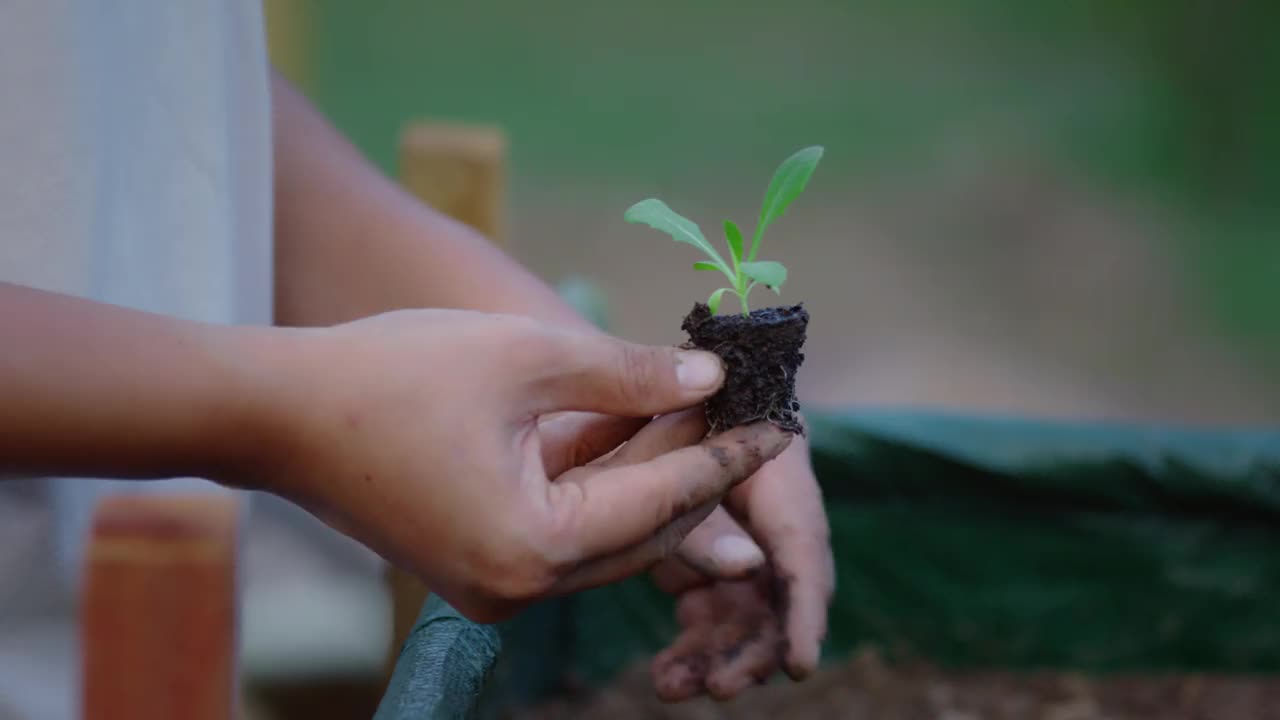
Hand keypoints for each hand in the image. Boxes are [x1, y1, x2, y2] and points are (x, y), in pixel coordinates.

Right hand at [249, 309, 793, 622]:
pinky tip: (628, 427)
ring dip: (647, 471)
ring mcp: (496, 586)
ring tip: (695, 407)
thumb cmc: (389, 375)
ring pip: (608, 530)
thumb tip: (705, 376)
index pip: (667, 499)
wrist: (274, 413)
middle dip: (695, 466)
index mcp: (537, 546)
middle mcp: (522, 587)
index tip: (783, 423)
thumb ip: (627, 373)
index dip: (729, 454)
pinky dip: (599, 482)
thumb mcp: (524, 356)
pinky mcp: (478, 566)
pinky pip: (565, 529)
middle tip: (742, 408)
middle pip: (645, 527)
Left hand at [650, 434, 833, 700]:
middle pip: (779, 602)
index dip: (805, 615)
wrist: (697, 399)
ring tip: (672, 687)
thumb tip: (748, 567)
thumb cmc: (699, 414)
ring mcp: (749, 552)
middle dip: (752, 651)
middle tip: (719, 686)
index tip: (800, 665)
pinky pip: (715, 616)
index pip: (803, 559)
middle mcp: (777, 531)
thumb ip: (707, 501)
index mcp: (785, 492)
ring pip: (747, 619)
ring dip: (717, 658)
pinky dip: (695, 645)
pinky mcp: (718, 565)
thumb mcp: (693, 447)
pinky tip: (667, 673)